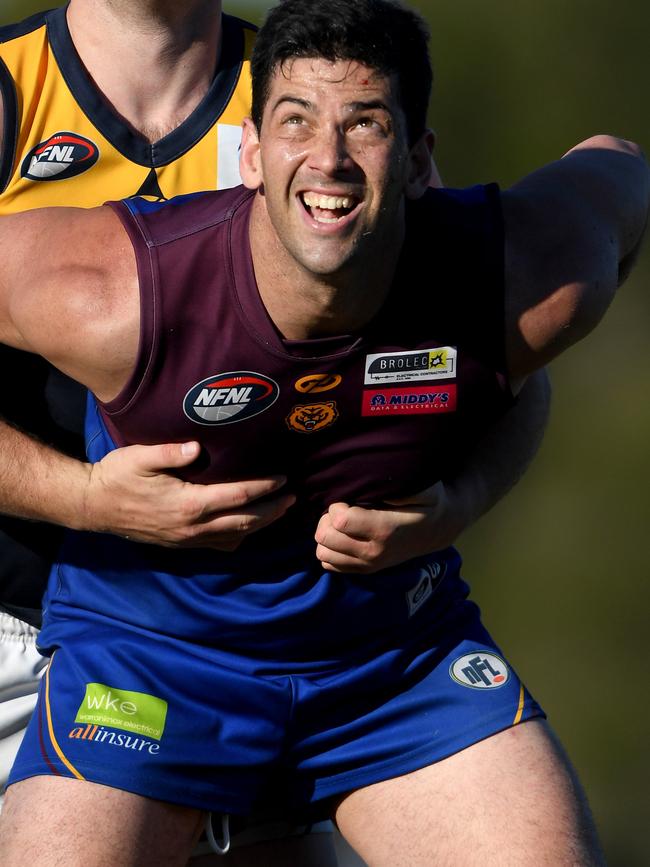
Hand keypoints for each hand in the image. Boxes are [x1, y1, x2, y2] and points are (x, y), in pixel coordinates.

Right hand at [82, 441, 294, 549]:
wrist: (94, 506)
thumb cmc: (118, 476)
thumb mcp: (141, 456)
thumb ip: (171, 452)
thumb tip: (197, 448)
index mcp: (189, 504)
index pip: (238, 496)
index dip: (264, 488)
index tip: (283, 478)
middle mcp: (192, 527)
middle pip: (245, 521)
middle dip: (272, 510)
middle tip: (293, 498)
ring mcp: (187, 539)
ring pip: (235, 536)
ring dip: (261, 525)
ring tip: (279, 511)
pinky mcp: (181, 544)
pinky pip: (218, 545)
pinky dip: (239, 537)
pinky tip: (248, 528)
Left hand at [314, 480, 464, 573]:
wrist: (437, 529)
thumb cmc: (425, 502)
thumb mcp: (421, 487)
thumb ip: (398, 483)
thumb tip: (371, 480)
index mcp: (384, 530)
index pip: (340, 520)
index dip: (337, 504)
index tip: (348, 497)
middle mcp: (373, 552)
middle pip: (325, 537)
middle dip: (327, 518)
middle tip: (343, 508)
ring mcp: (367, 565)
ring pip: (322, 552)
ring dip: (327, 534)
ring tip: (342, 522)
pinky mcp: (363, 571)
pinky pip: (329, 564)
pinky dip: (331, 549)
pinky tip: (344, 535)